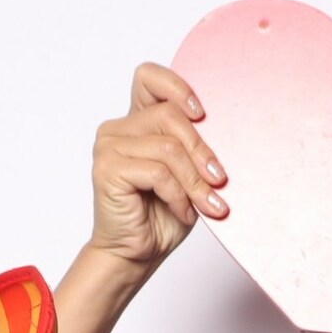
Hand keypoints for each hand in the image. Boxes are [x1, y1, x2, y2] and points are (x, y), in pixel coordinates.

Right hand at [85, 61, 227, 271]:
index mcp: (136, 122)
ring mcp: (109, 146)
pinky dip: (179, 195)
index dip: (177, 86)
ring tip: (208, 205)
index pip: (148, 77)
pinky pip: (158, 171)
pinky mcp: (107, 168)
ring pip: (168, 147)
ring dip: (195, 181)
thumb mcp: (187, 174)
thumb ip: (193, 147)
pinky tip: (184, 212)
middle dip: (201, 150)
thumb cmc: (162, 216)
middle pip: (170, 115)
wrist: (135, 255)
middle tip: (219, 180)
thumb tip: (224, 128)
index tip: (202, 114)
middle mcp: (117, 129)